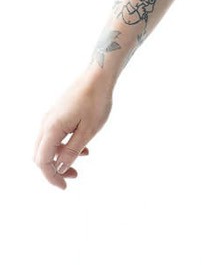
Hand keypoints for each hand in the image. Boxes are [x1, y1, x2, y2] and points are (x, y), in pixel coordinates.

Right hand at [34, 72, 113, 189]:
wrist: (98, 77)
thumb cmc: (96, 102)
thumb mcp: (88, 131)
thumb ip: (72, 151)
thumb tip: (60, 168)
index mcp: (52, 128)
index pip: (42, 160)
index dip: (51, 176)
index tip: (64, 187)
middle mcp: (46, 124)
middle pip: (41, 155)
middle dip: (54, 169)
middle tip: (73, 176)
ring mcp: (50, 118)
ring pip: (48, 146)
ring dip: (60, 157)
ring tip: (80, 162)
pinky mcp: (57, 115)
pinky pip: (55, 136)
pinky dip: (64, 146)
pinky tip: (83, 148)